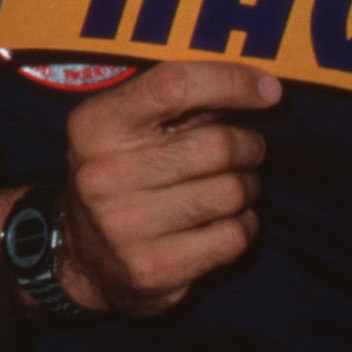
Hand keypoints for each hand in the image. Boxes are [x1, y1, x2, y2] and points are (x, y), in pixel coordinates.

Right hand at [56, 60, 277, 315]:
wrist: (82, 256)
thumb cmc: (121, 175)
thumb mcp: (128, 128)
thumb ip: (181, 103)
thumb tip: (261, 88)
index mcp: (96, 125)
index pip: (173, 86)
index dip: (231, 82)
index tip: (269, 90)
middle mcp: (104, 174)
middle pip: (217, 145)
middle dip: (248, 146)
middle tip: (246, 151)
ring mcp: (125, 226)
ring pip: (232, 192)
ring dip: (248, 188)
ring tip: (232, 188)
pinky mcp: (152, 269)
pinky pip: (233, 236)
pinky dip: (244, 225)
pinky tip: (224, 222)